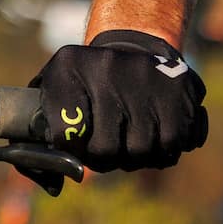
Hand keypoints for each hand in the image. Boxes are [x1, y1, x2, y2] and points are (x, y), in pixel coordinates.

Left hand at [31, 29, 207, 171]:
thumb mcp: (56, 84)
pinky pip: (177, 144)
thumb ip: (40, 126)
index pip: (63, 135)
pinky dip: (166, 150)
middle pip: (105, 150)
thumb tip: (52, 183)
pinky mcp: (183, 87)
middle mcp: (109, 66)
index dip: (70, 150)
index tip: (77, 146)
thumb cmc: (87, 77)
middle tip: (108, 149)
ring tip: (131, 142)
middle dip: (105, 159)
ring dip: (137, 157)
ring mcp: (148, 78)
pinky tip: (157, 135)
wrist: (135, 40)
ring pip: (142, 152)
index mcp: (69, 66)